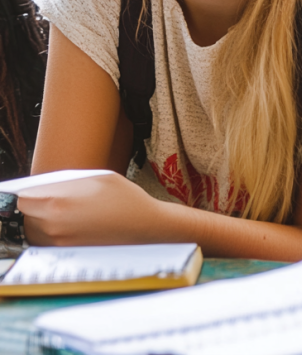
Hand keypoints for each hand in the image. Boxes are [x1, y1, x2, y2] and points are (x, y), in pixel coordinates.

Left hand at [19, 172, 163, 245]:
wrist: (145, 227)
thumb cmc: (125, 200)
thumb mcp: (95, 178)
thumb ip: (65, 182)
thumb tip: (43, 187)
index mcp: (57, 204)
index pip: (23, 199)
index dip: (31, 193)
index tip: (40, 191)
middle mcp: (52, 228)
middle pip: (27, 216)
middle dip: (38, 207)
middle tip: (58, 200)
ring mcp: (59, 245)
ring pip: (35, 232)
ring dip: (44, 222)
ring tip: (69, 213)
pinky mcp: (67, 256)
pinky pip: (49, 243)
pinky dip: (55, 235)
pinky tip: (76, 226)